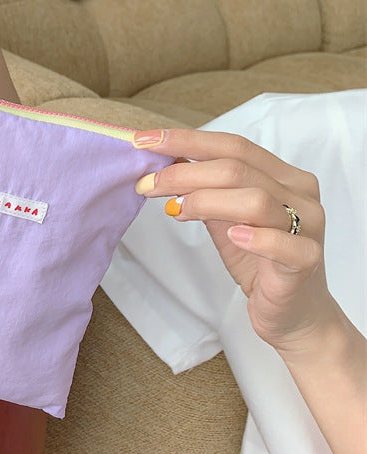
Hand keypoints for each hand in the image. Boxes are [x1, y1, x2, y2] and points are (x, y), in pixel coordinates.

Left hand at [132, 128, 339, 358]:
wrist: (292, 313)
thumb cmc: (258, 262)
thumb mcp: (224, 220)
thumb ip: (204, 192)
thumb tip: (164, 166)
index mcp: (282, 176)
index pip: (233, 146)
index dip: (187, 140)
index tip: (145, 141)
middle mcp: (299, 194)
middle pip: (237, 169)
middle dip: (184, 173)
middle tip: (147, 184)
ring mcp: (308, 226)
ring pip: (255, 199)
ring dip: (207, 200)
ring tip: (176, 210)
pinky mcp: (306, 261)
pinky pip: (283, 243)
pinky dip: (255, 237)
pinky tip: (233, 236)